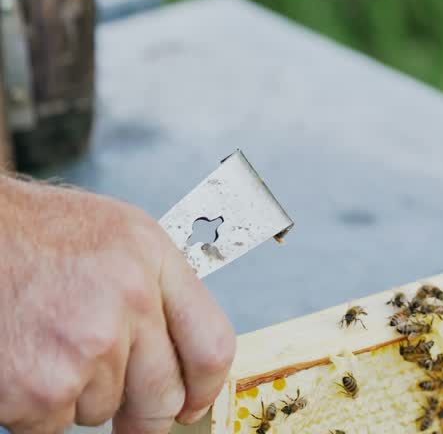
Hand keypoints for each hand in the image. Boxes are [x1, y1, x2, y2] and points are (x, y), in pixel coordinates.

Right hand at [0, 178, 235, 433]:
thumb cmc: (34, 235)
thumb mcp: (119, 237)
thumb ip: (158, 288)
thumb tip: (178, 352)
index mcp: (153, 261)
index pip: (211, 346)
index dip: (205, 389)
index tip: (194, 404)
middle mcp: (129, 302)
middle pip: (163, 396)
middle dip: (144, 412)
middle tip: (124, 408)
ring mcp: (87, 348)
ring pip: (100, 410)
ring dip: (77, 395)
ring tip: (47, 346)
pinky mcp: (41, 389)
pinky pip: (52, 425)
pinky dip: (35, 408)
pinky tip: (22, 362)